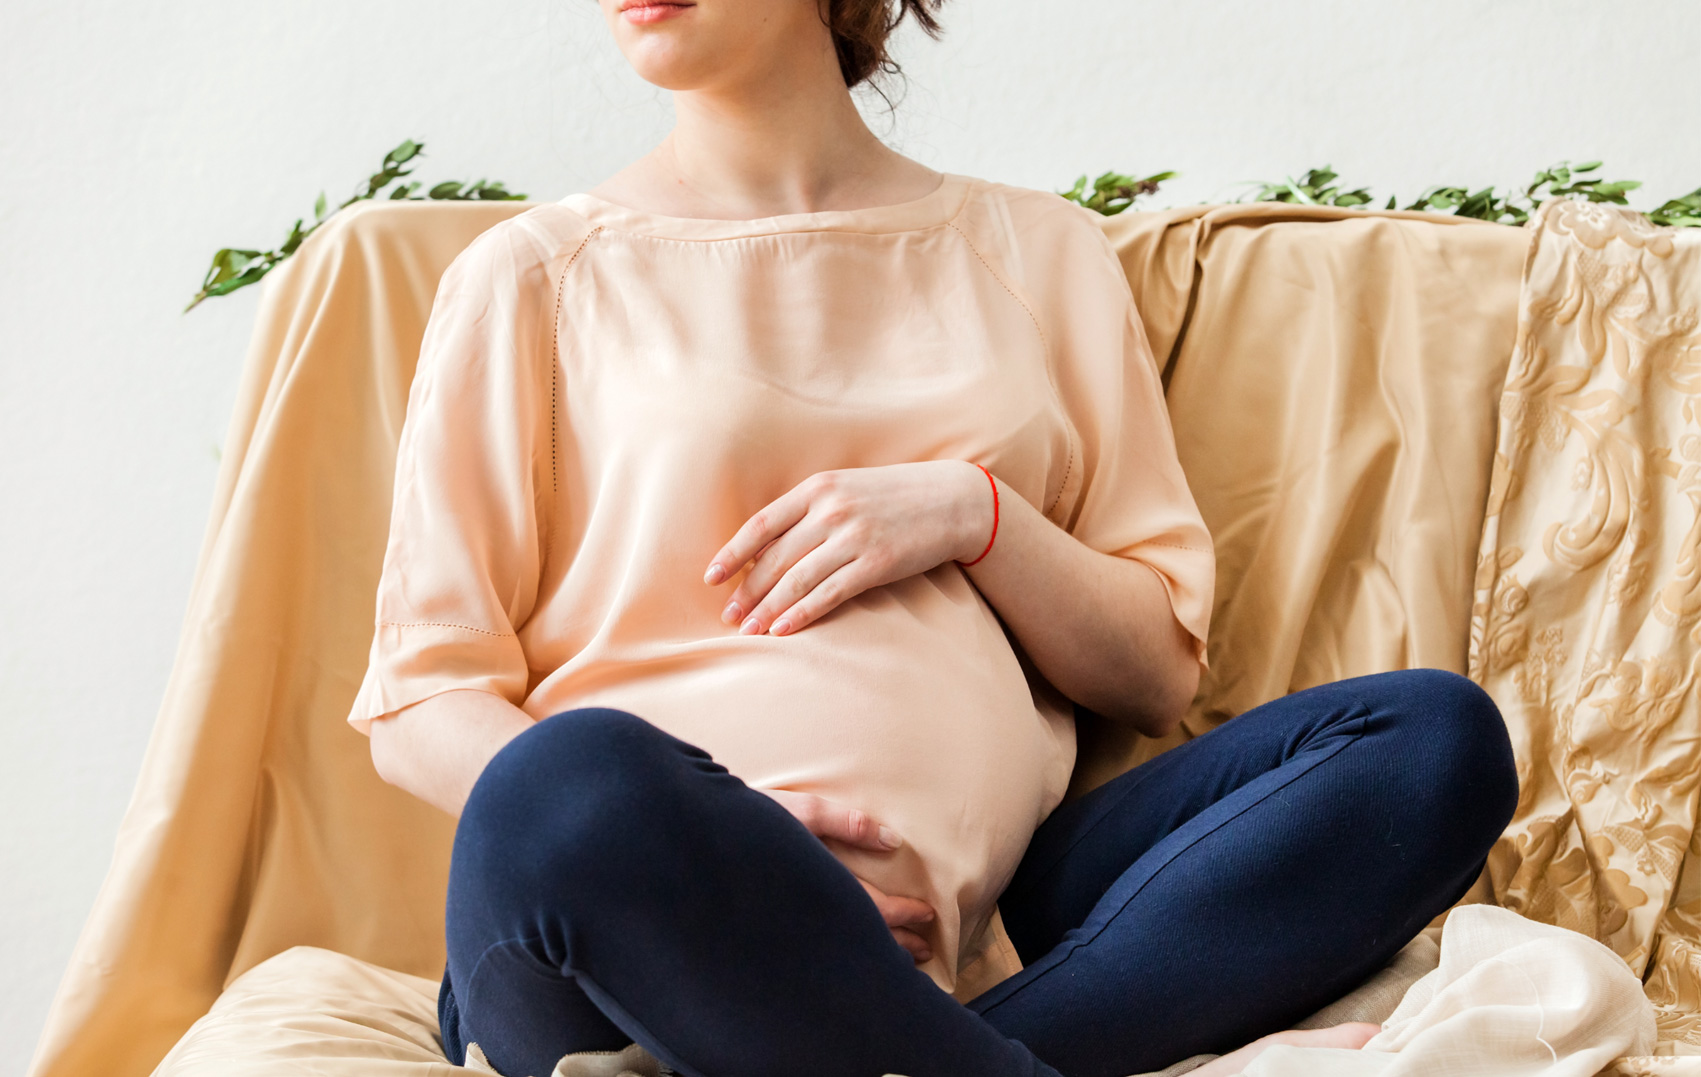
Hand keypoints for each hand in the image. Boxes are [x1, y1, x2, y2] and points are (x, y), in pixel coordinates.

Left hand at [704, 461, 993, 636]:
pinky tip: (783, 630)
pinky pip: (829, 594)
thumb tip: (768, 545)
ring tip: (747, 631)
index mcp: (818, 488)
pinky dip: (801, 614)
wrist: (953, 500)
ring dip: (767, 608)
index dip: (732, 554)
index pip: (761, 524)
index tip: (711, 578)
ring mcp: (853, 536)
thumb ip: (811, 510)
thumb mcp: (848, 489)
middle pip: (774, 558)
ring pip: (796, 579)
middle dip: (746, 590)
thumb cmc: (896, 497)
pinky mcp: (876, 562)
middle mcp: (831, 510)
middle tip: (728, 616)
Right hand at [759, 789, 936, 963]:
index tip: (927, 916)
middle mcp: (807, 914)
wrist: (691, 845)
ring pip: (842, 953)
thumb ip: (846, 824)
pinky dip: (844, 959)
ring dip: (875, 958)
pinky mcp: (773, 934)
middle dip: (897, 946)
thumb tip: (892, 841)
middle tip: (924, 950)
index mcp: (819, 885)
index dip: (903, 915)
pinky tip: (853, 965)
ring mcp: (791, 928)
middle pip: (861, 939)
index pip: (872, 910)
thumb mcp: (801, 812)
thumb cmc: (749, 822)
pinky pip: (818, 954)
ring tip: (902, 963)